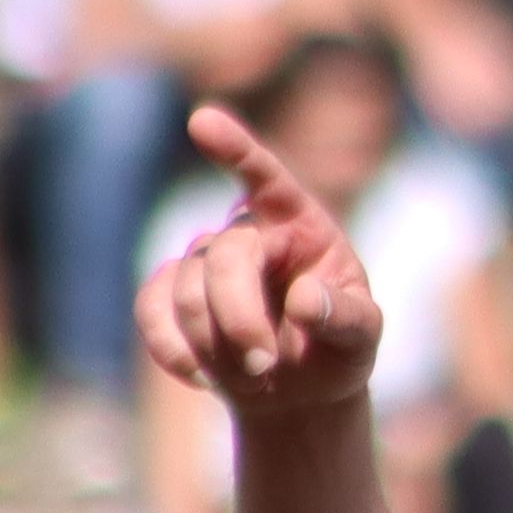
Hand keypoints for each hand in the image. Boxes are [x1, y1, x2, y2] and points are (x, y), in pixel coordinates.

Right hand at [137, 103, 390, 415]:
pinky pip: (150, 312)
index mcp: (299, 223)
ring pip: (186, 292)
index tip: (203, 121)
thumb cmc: (336, 349)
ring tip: (255, 377)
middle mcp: (245, 230)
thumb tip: (305, 300)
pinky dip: (175, 352)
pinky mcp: (167, 294)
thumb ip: (347, 318)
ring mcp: (201, 259)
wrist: (297, 390)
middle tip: (266, 369)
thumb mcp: (361, 339)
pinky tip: (204, 378)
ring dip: (217, 348)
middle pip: (224, 260)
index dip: (235, 149)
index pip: (266, 176)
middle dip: (240, 321)